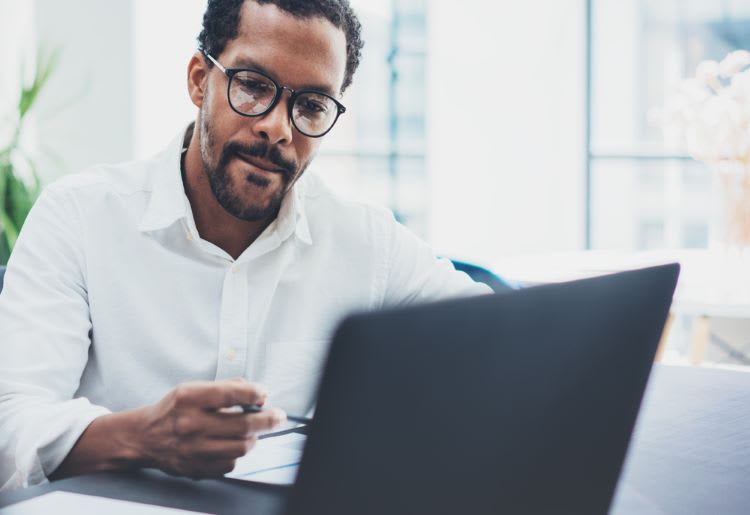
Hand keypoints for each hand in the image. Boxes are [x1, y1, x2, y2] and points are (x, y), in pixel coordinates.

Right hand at [135, 379, 285, 477]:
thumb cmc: (173, 410)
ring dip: (254, 438)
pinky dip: (237, 453)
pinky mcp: (195, 468)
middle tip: (278, 416)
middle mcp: (191, 424)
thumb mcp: (193, 389)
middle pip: (242, 425)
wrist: (144, 437)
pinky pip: (230, 464)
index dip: (254, 393)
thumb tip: (257, 392)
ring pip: (240, 447)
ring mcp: (193, 449)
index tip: (264, 394)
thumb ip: (225, 387)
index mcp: (189, 399)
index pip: (230, 394)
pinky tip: (233, 444)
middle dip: (267, 420)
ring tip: (254, 430)